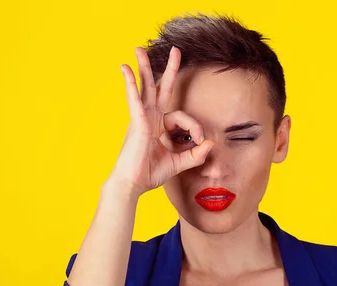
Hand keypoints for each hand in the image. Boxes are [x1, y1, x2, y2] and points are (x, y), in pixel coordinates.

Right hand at [105, 46, 213, 197]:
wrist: (132, 185)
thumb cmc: (150, 174)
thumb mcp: (179, 163)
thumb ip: (196, 154)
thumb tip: (211, 143)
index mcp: (159, 126)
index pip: (183, 117)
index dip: (195, 127)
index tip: (201, 141)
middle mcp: (150, 118)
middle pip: (160, 88)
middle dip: (169, 69)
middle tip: (176, 50)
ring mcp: (142, 118)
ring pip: (145, 88)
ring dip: (144, 68)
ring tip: (139, 49)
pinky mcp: (136, 123)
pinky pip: (134, 100)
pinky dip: (130, 84)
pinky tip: (126, 70)